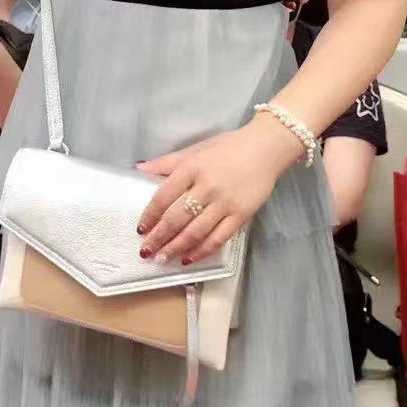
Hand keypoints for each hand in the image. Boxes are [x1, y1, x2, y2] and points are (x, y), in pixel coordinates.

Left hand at [135, 118, 300, 265]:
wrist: (266, 148)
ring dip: (176, 248)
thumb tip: (140, 169)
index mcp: (191, 168)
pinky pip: (218, 238)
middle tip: (146, 251)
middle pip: (177, 218)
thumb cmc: (228, 147)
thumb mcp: (195, 149)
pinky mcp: (241, 215)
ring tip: (163, 259)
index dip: (150, 215)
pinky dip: (202, 251)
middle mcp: (207, 187)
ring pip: (196, 232)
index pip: (164, 196)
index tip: (140, 229)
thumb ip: (167, 162)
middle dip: (159, 237)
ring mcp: (225, 203)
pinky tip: (189, 258)